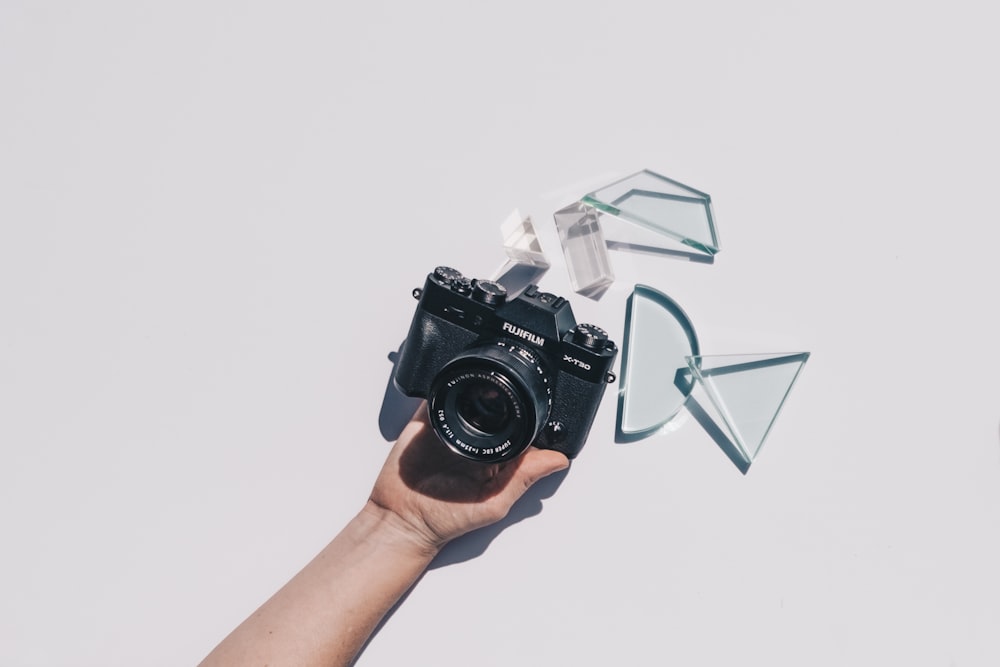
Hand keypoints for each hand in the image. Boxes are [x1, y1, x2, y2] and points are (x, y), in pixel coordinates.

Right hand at [366, 403, 569, 553]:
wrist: (400, 517)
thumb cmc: (446, 519)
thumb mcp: (493, 502)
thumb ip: (524, 478)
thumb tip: (559, 460)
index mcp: (499, 457)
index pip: (523, 429)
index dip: (532, 416)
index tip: (540, 406)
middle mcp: (478, 441)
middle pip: (499, 408)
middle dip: (505, 396)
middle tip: (508, 388)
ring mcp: (452, 428)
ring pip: (469, 397)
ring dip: (474, 388)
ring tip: (479, 386)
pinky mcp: (427, 421)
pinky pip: (438, 396)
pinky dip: (444, 387)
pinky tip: (450, 387)